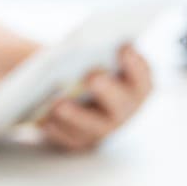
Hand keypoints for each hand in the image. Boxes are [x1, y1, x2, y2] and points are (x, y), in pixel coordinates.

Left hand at [38, 44, 152, 150]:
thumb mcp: (95, 56)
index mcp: (135, 86)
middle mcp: (124, 110)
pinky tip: (44, 120)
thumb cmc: (85, 65)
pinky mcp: (78, 140)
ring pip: (91, 125)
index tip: (123, 48)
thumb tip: (85, 45)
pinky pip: (68, 138)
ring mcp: (102, 128)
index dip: (136, 64)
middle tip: (94, 77)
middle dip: (108, 90)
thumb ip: (98, 51)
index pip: (142, 77)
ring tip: (58, 104)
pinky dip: (56, 129)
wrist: (66, 89)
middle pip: (120, 104)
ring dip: (76, 115)